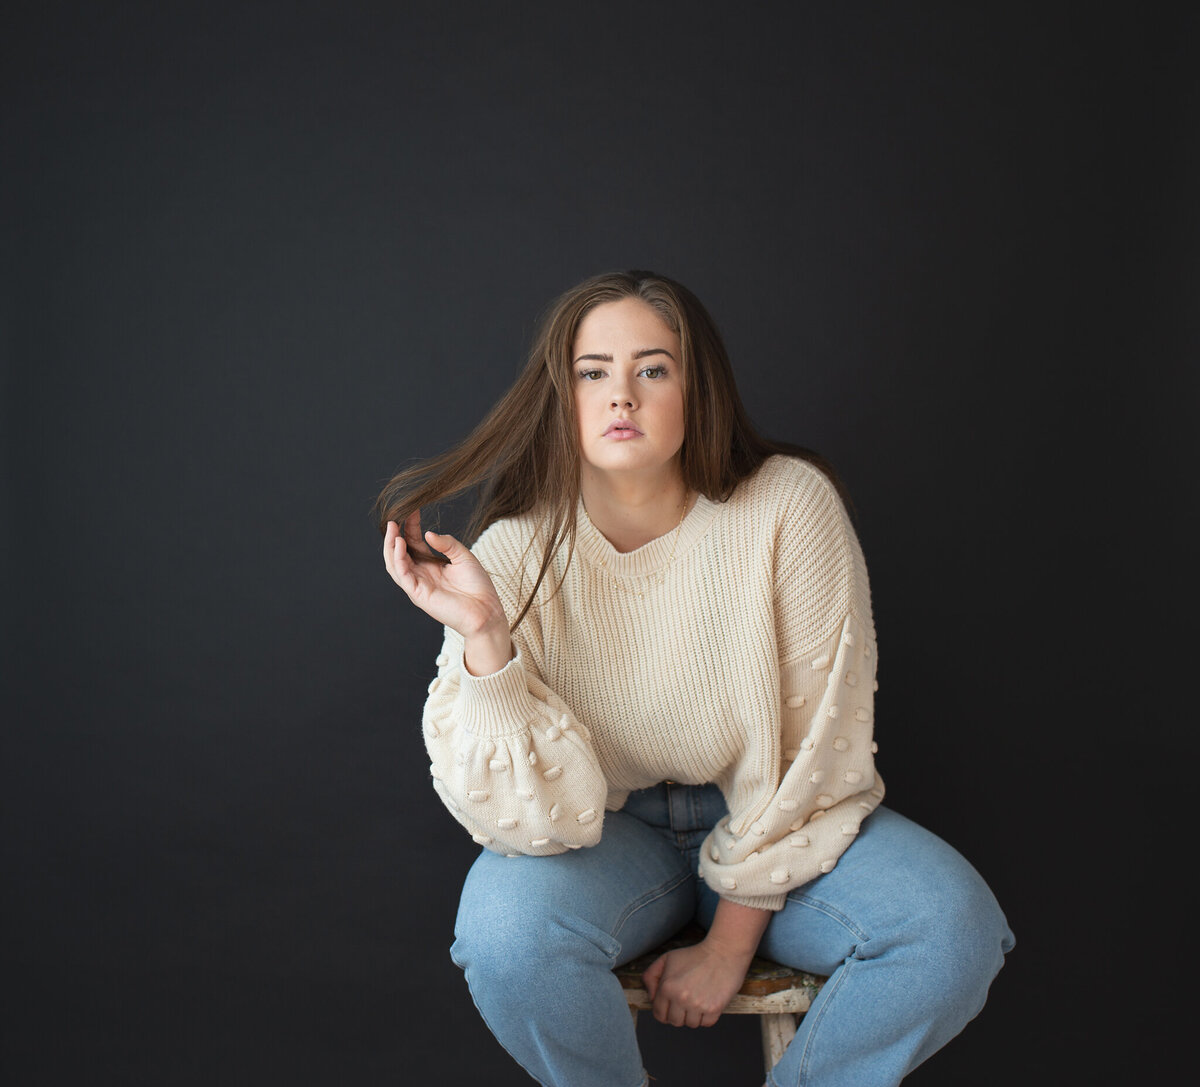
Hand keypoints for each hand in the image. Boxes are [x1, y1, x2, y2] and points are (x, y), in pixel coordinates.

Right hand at [383, 512, 507, 643]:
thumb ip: (447, 543)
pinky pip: (402, 575)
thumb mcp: (464, 556)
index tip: (412, 509)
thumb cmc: (477, 586)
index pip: (414, 542)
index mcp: (431, 564)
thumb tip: (428, 533)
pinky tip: (400, 544)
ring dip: (391, 546)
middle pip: (400, 552)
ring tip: (392, 528)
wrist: (486, 610)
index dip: (411, 526)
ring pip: (395, 564)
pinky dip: (398, 559)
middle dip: (395, 535)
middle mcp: (421, 574)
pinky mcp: (418, 594)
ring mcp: (418, 584)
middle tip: (394, 518)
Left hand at [641, 937, 753, 1027]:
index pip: (659, 1014)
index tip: (671, 1005)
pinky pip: (706, 1023)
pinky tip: (707, 1001)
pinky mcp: (714, 1009)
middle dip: (678, 1014)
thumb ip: (651, 976)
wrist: (722, 952)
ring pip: (690, 1024)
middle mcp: (681, 998)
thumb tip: (651, 997)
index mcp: (667, 987)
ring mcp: (698, 1005)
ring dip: (693, 1015)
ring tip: (697, 999)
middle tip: (685, 1001)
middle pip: (674, 1022)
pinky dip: (706, 1016)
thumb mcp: (667, 958)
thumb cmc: (694, 955)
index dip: (664, 1011)